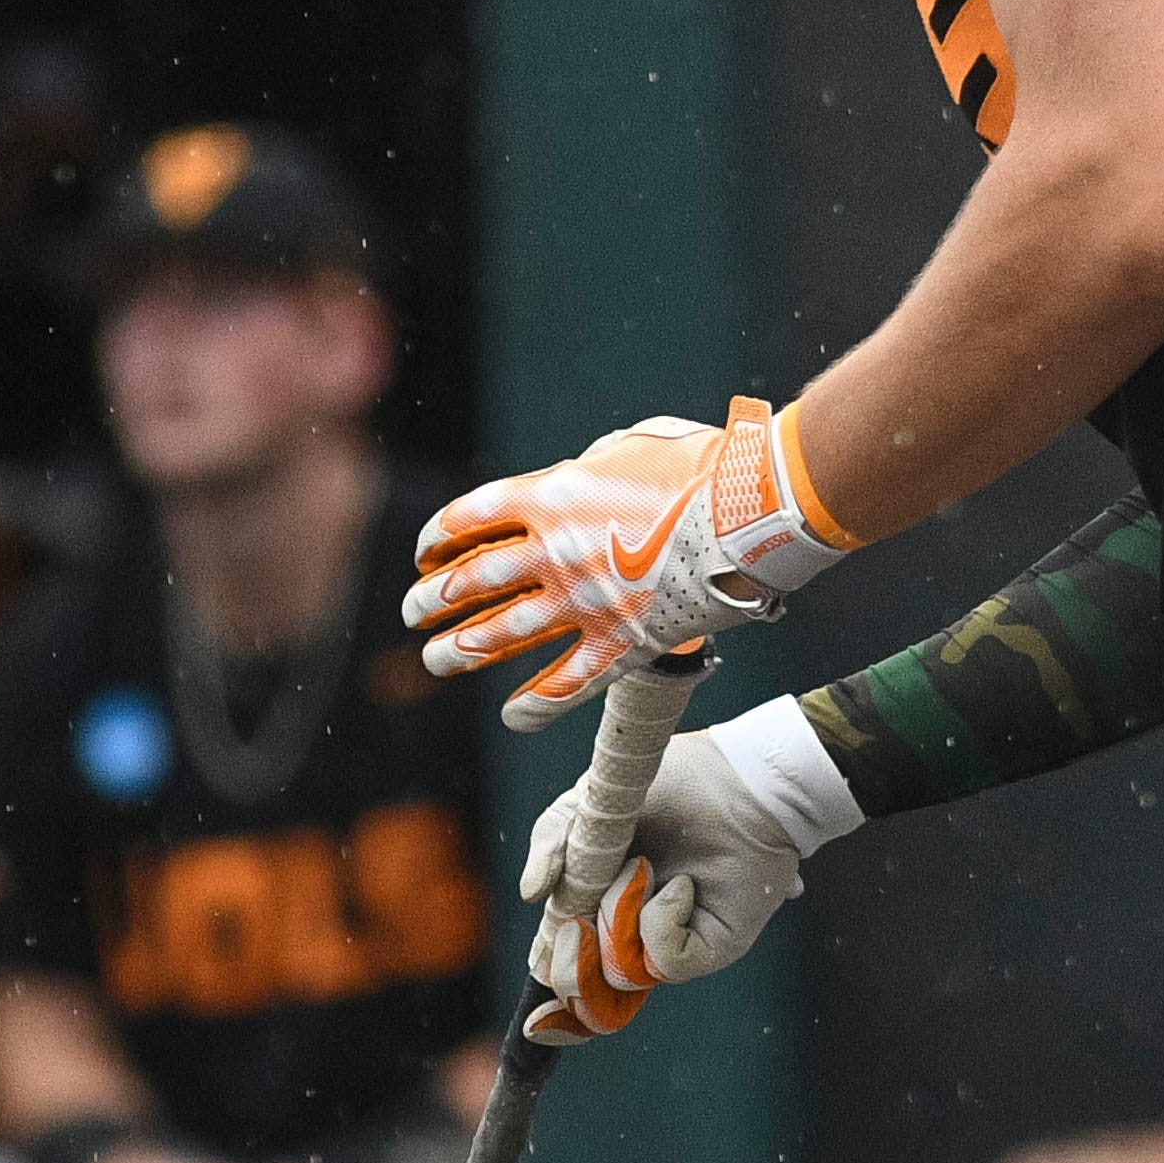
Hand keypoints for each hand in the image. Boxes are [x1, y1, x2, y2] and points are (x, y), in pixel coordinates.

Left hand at [405, 397, 856, 729]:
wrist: (751, 509)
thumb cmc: (700, 464)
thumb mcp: (630, 446)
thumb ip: (591, 466)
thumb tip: (581, 477)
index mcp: (552, 496)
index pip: (469, 519)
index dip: (436, 539)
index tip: (424, 555)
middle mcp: (555, 552)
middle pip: (472, 582)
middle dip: (431, 599)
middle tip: (412, 612)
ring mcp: (586, 601)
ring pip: (502, 636)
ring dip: (459, 651)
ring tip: (433, 659)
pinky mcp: (624, 642)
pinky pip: (568, 684)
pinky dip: (536, 705)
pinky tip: (512, 716)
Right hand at [519, 729, 812, 1041]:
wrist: (733, 778)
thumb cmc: (666, 783)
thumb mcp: (589, 804)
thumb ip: (550, 842)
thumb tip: (529, 895)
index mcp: (595, 904)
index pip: (563, 968)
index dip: (550, 1002)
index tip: (533, 1023)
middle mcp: (629, 932)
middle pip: (583, 990)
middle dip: (570, 963)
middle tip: (576, 926)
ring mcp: (668, 942)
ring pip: (617, 973)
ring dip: (617, 917)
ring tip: (641, 867)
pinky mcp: (706, 948)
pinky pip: (663, 961)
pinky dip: (660, 920)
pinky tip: (682, 885)